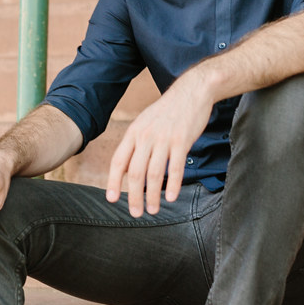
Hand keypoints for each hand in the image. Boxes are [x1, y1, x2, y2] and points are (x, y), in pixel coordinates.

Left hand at [106, 75, 212, 216]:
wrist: (192, 91)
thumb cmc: (168, 111)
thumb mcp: (145, 123)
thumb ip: (135, 144)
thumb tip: (125, 169)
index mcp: (134, 133)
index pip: (118, 161)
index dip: (113, 182)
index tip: (111, 199)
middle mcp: (145, 136)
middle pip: (135, 172)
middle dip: (134, 196)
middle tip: (136, 213)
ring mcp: (163, 138)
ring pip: (154, 173)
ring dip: (153, 196)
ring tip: (153, 210)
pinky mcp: (182, 140)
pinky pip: (176, 167)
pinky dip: (173, 184)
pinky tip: (171, 198)